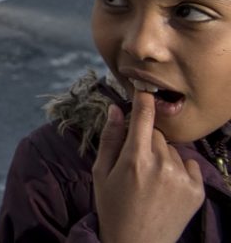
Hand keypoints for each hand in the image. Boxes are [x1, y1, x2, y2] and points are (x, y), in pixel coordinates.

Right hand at [91, 91, 202, 242]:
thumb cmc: (112, 207)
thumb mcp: (100, 173)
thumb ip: (109, 138)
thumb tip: (114, 108)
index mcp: (134, 159)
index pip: (143, 117)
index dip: (143, 100)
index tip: (144, 90)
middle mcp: (161, 165)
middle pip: (156, 134)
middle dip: (146, 140)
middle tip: (135, 162)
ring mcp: (182, 178)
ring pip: (171, 150)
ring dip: (162, 156)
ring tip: (150, 180)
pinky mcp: (197, 190)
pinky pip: (188, 164)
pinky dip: (178, 169)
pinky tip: (166, 186)